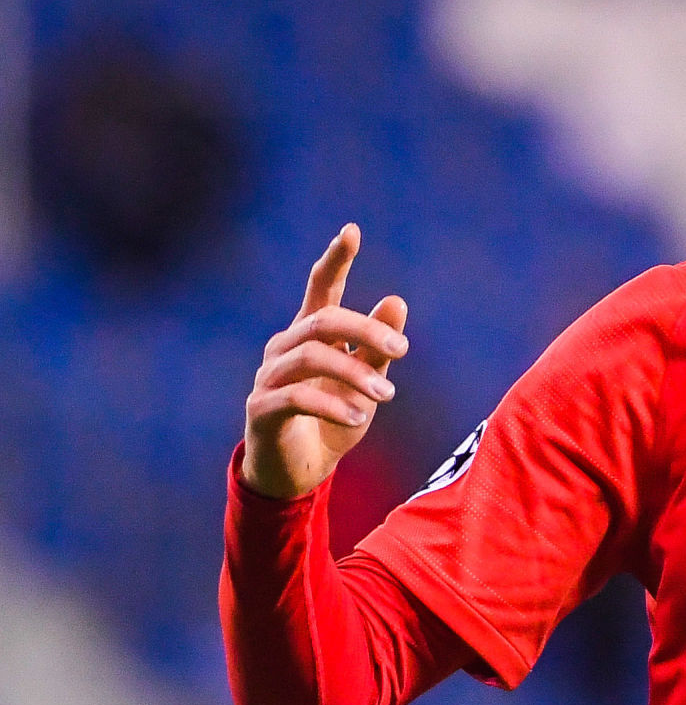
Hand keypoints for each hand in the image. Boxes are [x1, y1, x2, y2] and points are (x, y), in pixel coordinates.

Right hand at [241, 224, 409, 498]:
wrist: (298, 473)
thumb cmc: (332, 420)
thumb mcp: (366, 382)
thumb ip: (378, 347)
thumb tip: (397, 300)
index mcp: (310, 335)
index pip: (320, 289)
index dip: (335, 260)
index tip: (352, 231)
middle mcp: (284, 348)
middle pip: (323, 320)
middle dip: (366, 329)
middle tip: (404, 347)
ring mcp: (268, 378)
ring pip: (310, 356)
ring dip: (355, 371)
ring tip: (388, 393)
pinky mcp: (260, 410)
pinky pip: (295, 397)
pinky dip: (331, 404)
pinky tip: (358, 417)